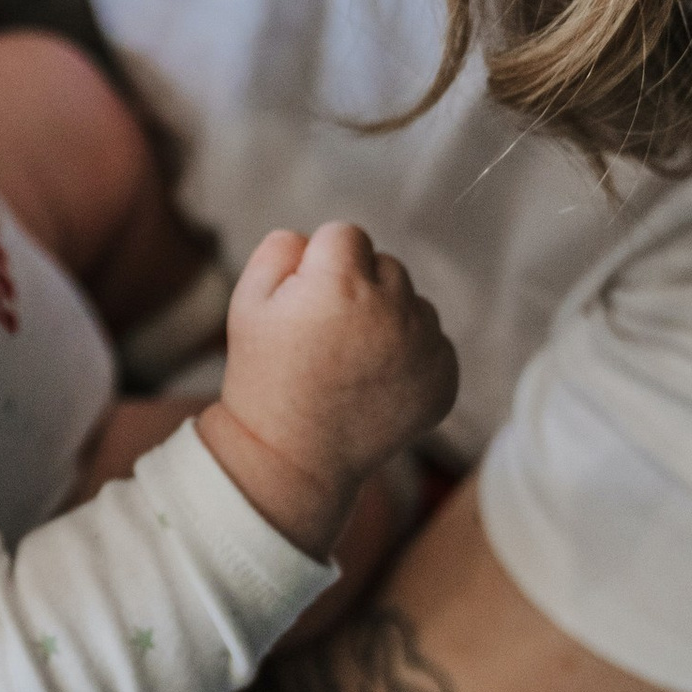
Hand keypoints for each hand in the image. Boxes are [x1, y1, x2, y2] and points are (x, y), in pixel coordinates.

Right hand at [200, 222, 458, 558]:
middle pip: (386, 265)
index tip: (305, 302)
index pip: (345, 234)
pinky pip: (434, 342)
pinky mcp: (445, 379)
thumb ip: (280, 248)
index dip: (319, 264)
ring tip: (352, 360)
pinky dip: (411, 355)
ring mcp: (425, 347)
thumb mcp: (247, 302)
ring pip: (413, 302)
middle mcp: (393, 309)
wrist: (293, 458)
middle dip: (358, 286)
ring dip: (389, 318)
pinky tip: (376, 382)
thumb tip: (318, 240)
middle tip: (327, 333)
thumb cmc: (265, 375)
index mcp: (341, 283)